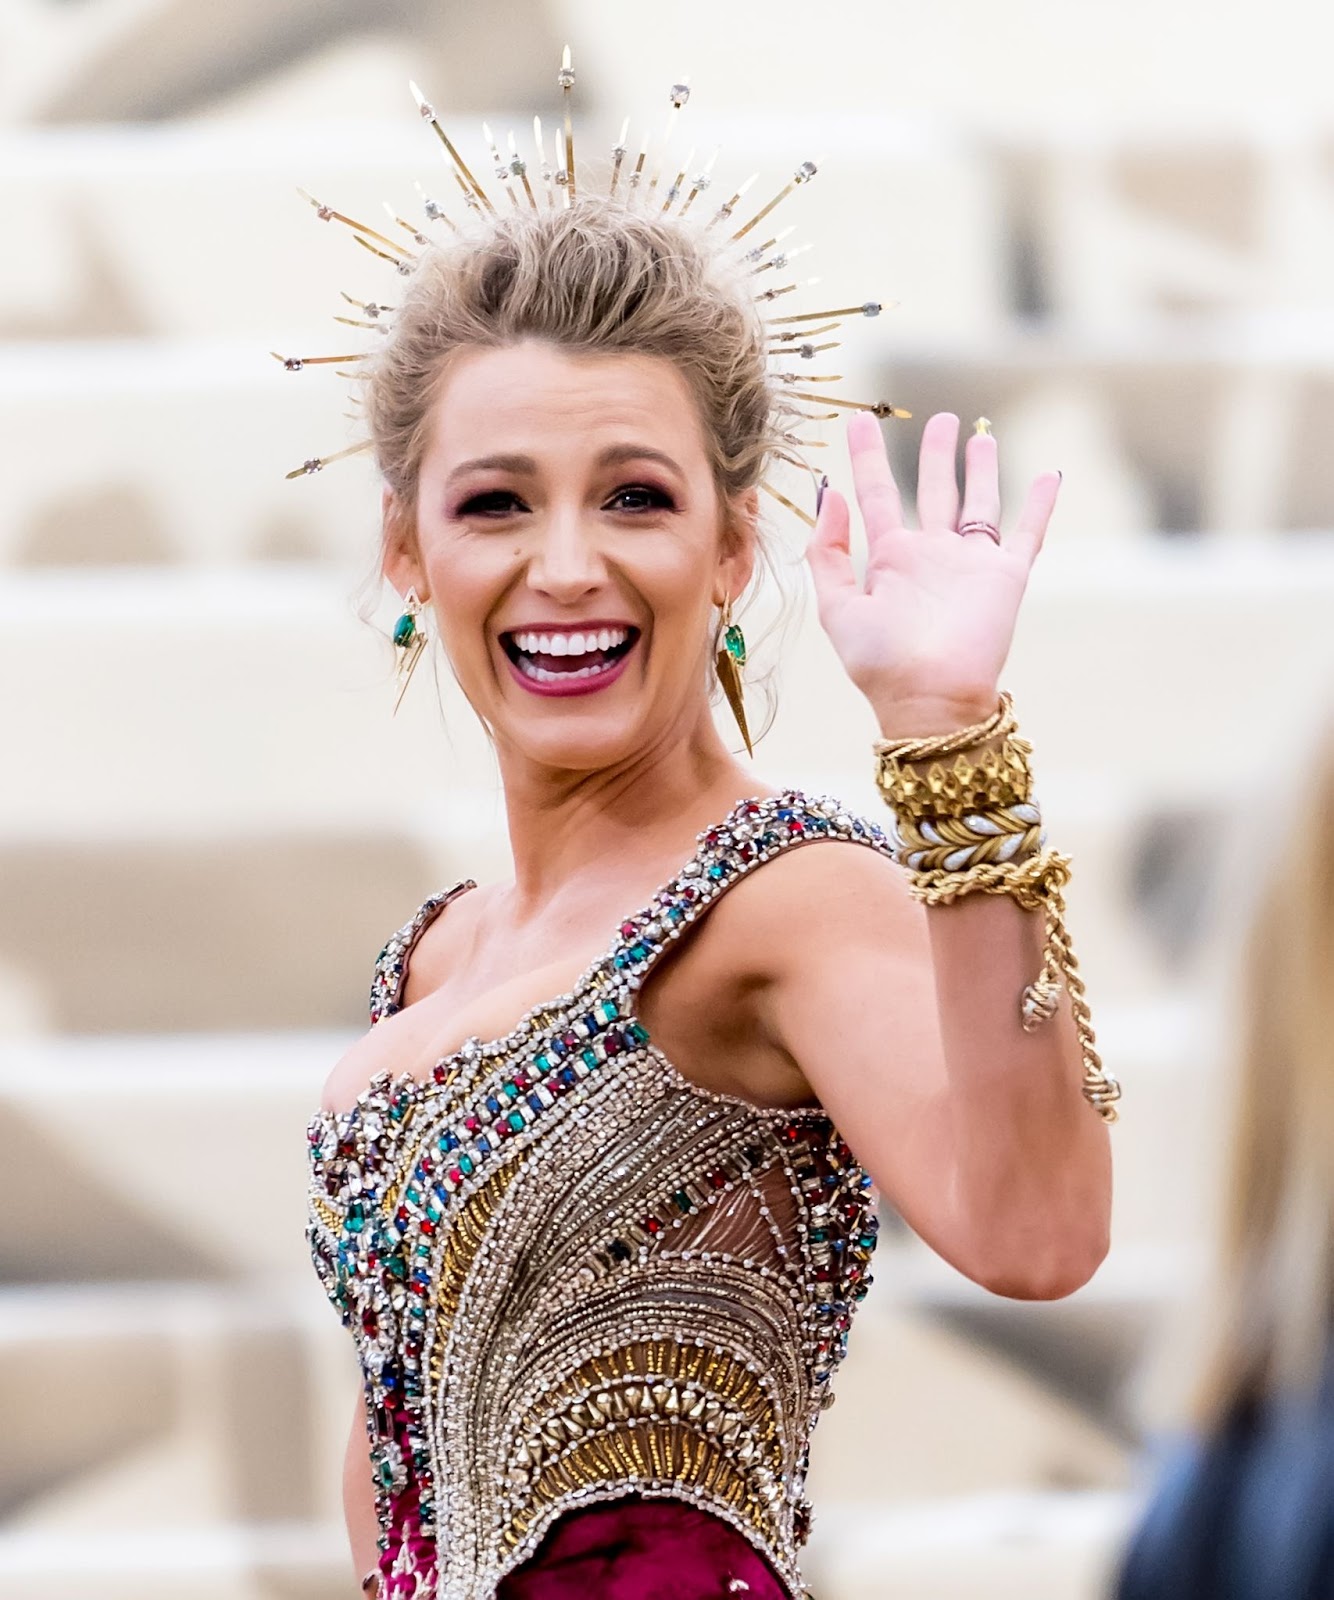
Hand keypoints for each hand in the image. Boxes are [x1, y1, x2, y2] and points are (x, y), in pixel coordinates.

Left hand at [804, 411, 1059, 735]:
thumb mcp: (838, 607)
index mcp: (890, 558)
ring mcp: (970, 564)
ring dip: (980, 469)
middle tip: (939, 419)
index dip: (868, 456)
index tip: (860, 419)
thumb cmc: (880, 662)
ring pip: (979, 503)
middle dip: (935, 454)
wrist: (930, 697)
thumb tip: (831, 493)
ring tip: (981, 435)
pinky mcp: (1007, 577)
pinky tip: (1051, 475)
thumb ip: (829, 553)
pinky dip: (1041, 504)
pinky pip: (1028, 532)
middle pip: (934, 490)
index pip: (877, 493)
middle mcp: (931, 555)